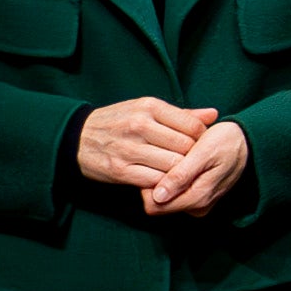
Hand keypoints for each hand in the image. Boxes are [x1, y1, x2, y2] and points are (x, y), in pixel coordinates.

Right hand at [76, 96, 216, 187]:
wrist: (76, 137)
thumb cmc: (118, 122)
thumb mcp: (146, 109)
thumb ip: (181, 115)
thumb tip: (214, 115)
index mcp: (148, 107)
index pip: (192, 126)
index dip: (201, 139)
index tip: (198, 145)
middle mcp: (139, 125)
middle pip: (185, 147)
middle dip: (193, 157)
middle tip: (192, 162)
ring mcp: (128, 149)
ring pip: (173, 165)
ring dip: (179, 173)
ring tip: (180, 172)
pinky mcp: (120, 170)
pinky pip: (155, 181)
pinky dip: (164, 183)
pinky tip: (164, 180)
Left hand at [142, 118, 250, 217]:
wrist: (248, 142)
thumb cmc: (226, 142)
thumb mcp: (203, 153)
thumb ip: (181, 176)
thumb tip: (158, 197)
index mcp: (198, 198)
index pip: (154, 205)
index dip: (148, 185)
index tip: (156, 162)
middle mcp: (197, 207)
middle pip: (157, 203)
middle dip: (156, 181)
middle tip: (167, 156)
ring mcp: (198, 204)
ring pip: (164, 199)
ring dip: (164, 179)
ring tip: (177, 157)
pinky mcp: (198, 199)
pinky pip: (173, 195)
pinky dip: (172, 179)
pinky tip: (181, 162)